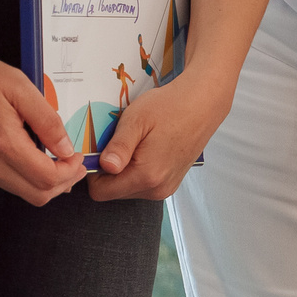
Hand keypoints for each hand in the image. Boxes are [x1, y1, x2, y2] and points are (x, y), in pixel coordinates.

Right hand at [0, 43, 84, 206]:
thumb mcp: (22, 89)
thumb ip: (48, 121)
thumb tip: (67, 150)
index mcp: (2, 143)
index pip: (47, 178)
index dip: (71, 171)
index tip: (79, 155)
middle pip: (37, 194)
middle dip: (64, 183)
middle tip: (75, 164)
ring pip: (23, 192)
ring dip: (46, 182)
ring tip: (59, 160)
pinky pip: (7, 182)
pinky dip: (27, 177)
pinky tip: (35, 156)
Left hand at [89, 76, 229, 201]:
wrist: (203, 103)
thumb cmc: (169, 107)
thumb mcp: (136, 121)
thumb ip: (118, 147)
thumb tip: (104, 167)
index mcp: (147, 176)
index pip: (101, 192)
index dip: (92, 172)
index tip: (98, 150)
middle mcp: (158, 188)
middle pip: (114, 191)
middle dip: (109, 171)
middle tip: (117, 142)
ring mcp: (167, 187)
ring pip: (128, 188)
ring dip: (123, 169)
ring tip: (135, 143)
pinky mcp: (172, 181)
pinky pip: (144, 183)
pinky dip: (137, 169)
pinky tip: (146, 148)